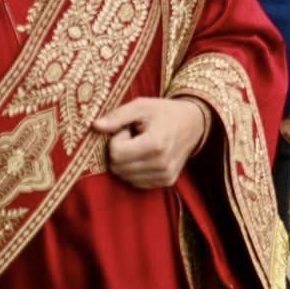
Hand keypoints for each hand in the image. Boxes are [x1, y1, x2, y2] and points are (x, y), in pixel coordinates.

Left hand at [93, 96, 210, 188]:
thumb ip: (118, 115)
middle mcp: (162, 164)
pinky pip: (136, 182)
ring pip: (125, 177)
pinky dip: (135, 170)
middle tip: (133, 137)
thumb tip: (95, 126)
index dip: (117, 139)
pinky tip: (145, 156)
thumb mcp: (142, 106)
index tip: (128, 129)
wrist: (194, 123)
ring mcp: (165, 175)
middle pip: (118, 168)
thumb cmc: (165, 112)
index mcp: (156, 144)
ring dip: (127, 161)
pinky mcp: (167, 181)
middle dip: (119, 151)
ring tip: (141, 145)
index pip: (116, 154)